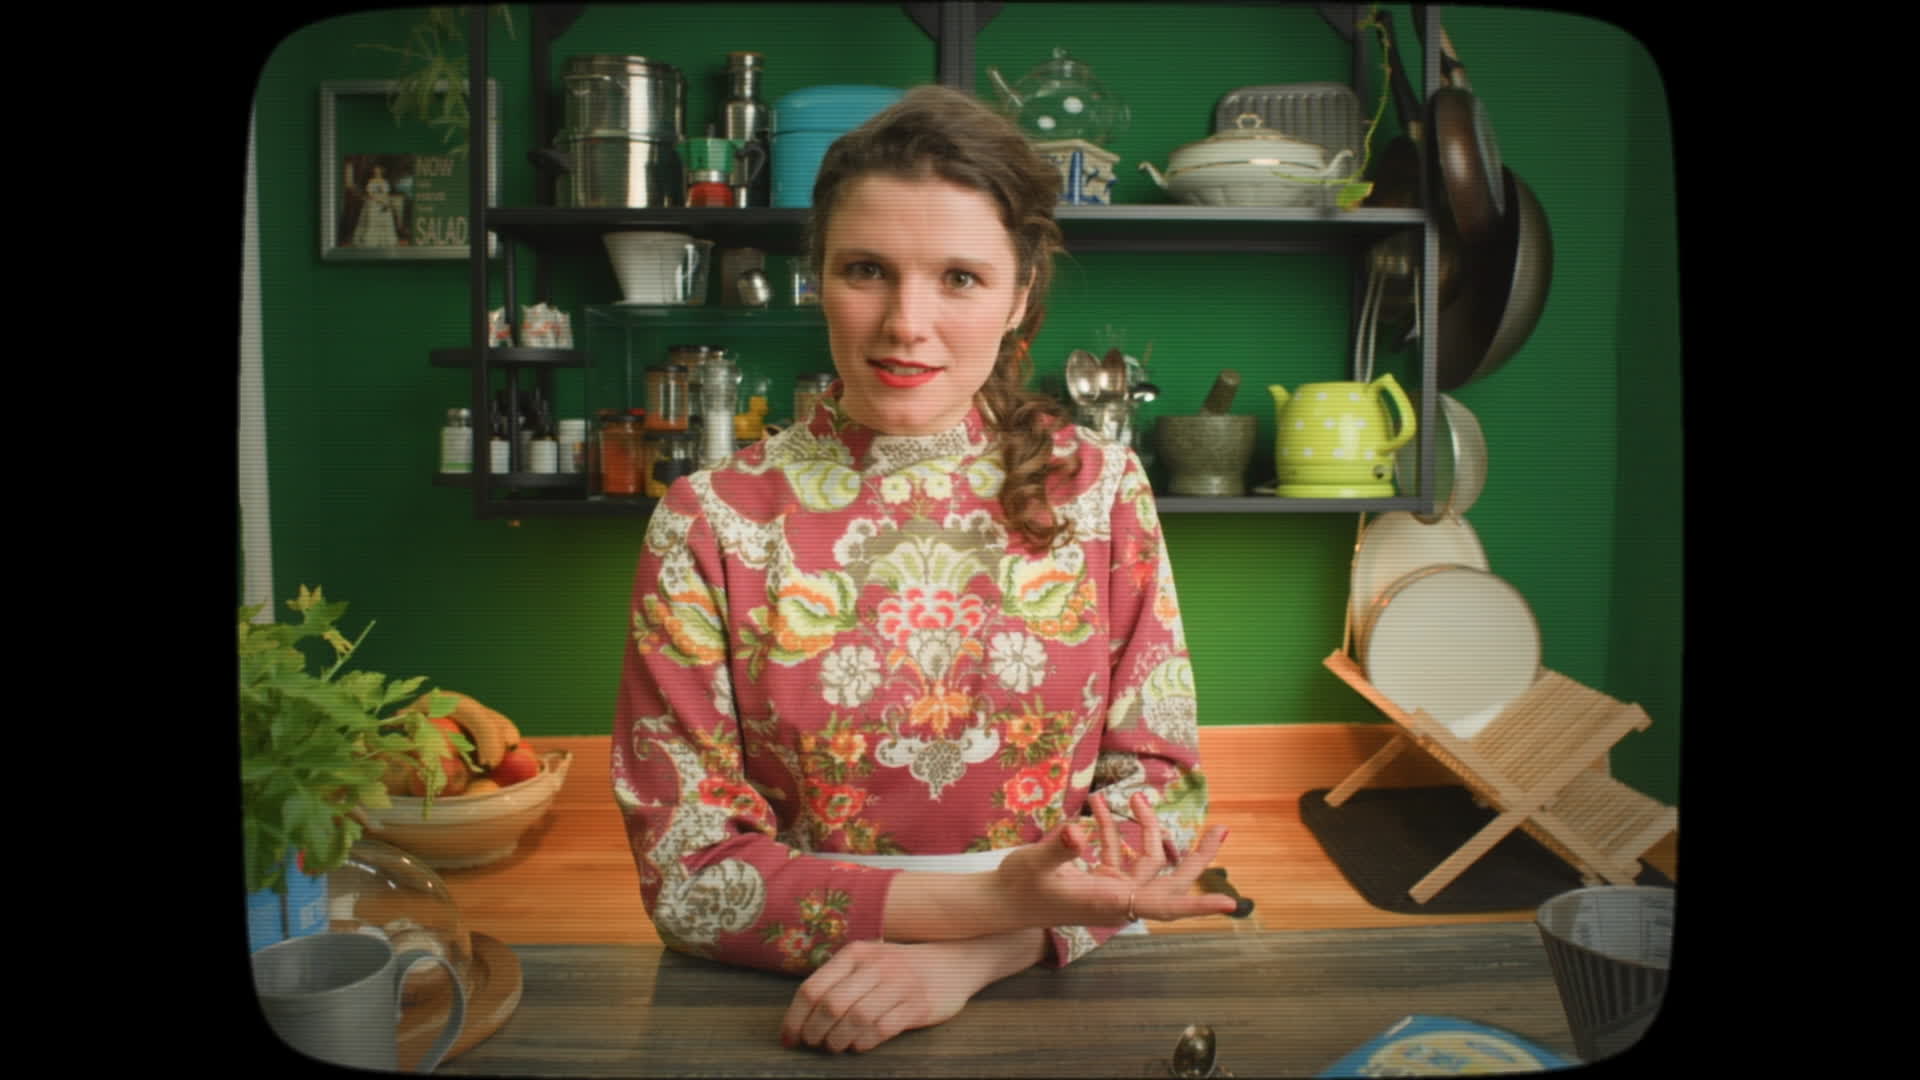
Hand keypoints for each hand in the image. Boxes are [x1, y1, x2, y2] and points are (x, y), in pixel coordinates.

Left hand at [780, 939, 982, 1053]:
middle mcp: (876, 965)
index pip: (813, 987)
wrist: (953, 962)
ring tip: (835, 1045)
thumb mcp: (868, 961)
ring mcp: (899, 984)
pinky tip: (859, 1045)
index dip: (795, 1018)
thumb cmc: (900, 968)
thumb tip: (800, 1016)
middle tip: (814, 1043)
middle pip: (831, 1005)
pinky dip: (863, 1043)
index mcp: (856, 953)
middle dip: (815, 1032)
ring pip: (855, 1019)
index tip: (789, 1038)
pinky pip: (881, 1029)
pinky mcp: (918, 1005)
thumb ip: (838, 980)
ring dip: (838, 1040)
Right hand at [996, 792, 1235, 926]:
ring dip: (1147, 827)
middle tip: (1222, 829)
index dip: (1197, 904)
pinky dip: (1111, 827)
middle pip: (1170, 880)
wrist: (1000, 901)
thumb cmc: (1018, 888)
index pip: (1164, 906)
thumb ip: (1058, 847)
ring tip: (1141, 797)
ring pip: (1145, 858)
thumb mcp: (1035, 864)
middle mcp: (1117, 897)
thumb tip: (1078, 832)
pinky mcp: (1097, 878)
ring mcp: (1109, 887)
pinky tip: (1099, 803)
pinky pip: (1116, 850)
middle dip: (1197, 856)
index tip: (1230, 904)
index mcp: (1110, 901)